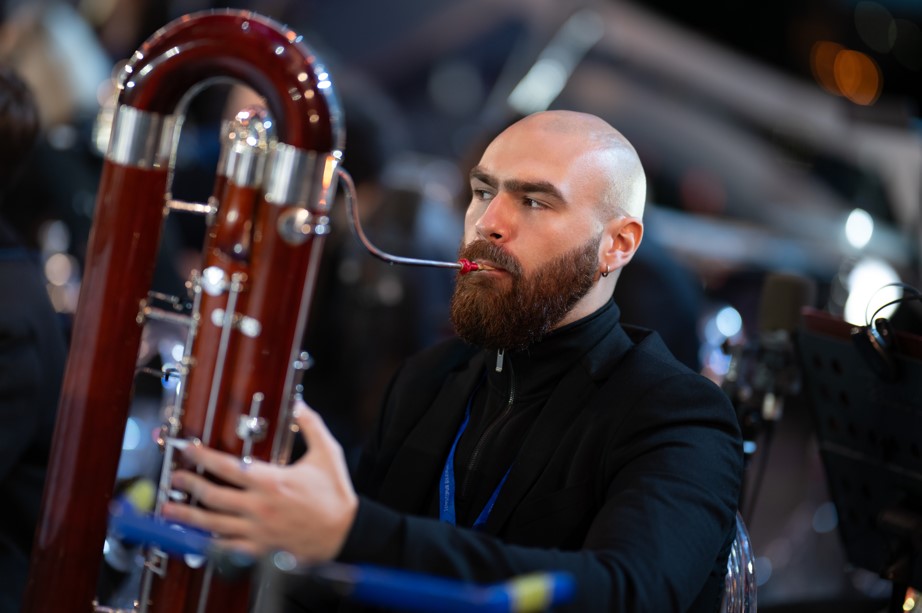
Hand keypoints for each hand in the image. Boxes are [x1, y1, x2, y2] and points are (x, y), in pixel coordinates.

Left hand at [162, 401, 357, 562]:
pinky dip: (208, 542)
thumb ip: (311, 426)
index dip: (203, 457)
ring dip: (188, 516)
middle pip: (213, 495)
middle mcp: (260, 507)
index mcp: (272, 481)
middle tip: (175, 478)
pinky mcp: (260, 549)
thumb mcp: (328, 453)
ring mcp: (257, 530)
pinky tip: (196, 537)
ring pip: (213, 524)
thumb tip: (299, 404)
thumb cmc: (335, 495)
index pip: (228, 467)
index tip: (188, 449)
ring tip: (170, 509)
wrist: (345, 532)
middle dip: (190, 485)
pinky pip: (227, 547)